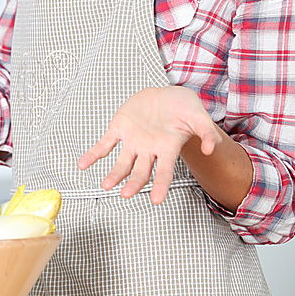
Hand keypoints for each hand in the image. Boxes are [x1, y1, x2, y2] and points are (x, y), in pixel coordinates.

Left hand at [77, 86, 221, 204]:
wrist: (168, 95)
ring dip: (114, 175)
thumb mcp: (199, 117)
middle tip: (126, 194)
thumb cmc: (184, 108)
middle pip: (141, 172)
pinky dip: (94, 154)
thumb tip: (210, 149)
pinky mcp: (120, 128)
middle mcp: (149, 149)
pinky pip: (105, 144)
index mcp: (168, 148)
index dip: (160, 186)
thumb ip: (206, 132)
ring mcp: (133, 140)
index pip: (164, 172)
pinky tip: (83, 164)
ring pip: (122, 163)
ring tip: (106, 185)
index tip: (156, 200)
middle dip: (133, 183)